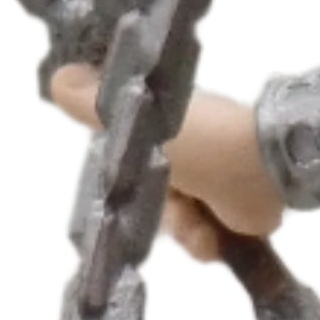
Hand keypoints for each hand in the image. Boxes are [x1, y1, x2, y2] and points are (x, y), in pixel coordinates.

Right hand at [44, 62, 277, 258]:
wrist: (263, 171)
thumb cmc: (200, 140)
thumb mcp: (138, 122)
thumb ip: (95, 105)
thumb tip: (55, 76)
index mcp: (167, 132)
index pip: (131, 162)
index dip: (126, 181)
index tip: (126, 193)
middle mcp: (189, 158)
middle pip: (151, 202)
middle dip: (161, 213)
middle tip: (176, 210)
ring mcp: (213, 187)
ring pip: (176, 225)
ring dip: (186, 230)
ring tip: (201, 226)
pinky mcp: (234, 215)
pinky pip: (205, 240)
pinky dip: (207, 242)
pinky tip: (214, 237)